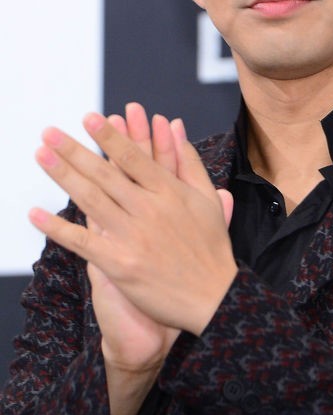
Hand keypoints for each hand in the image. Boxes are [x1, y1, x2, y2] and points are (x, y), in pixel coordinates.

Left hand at [30, 110, 236, 342]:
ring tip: (41, 156)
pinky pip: (83, 242)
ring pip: (90, 200)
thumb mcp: (209, 199)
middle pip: (105, 174)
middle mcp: (148, 209)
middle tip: (50, 132)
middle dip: (74, 150)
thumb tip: (178, 130)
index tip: (89, 118)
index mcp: (169, 192)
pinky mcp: (120, 264)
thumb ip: (191, 164)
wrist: (214, 297)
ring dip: (62, 176)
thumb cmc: (213, 248)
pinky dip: (57, 228)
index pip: (133, 157)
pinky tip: (36, 214)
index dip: (109, 136)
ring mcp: (132, 236)